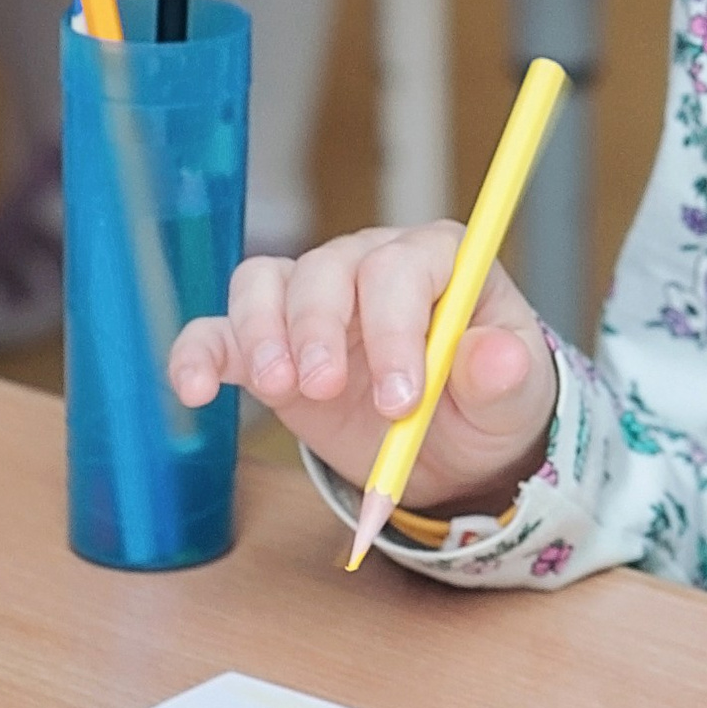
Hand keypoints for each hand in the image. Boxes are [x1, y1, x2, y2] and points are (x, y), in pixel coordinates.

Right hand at [170, 227, 555, 510]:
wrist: (449, 447)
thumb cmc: (484, 405)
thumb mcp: (511, 400)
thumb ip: (503, 376)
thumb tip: (500, 356)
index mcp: (439, 261)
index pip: (403, 268)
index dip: (395, 327)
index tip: (400, 397)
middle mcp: (369, 264)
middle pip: (328, 268)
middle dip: (321, 330)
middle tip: (325, 390)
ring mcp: (313, 299)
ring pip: (266, 285)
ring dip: (262, 335)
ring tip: (279, 390)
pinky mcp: (268, 343)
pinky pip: (219, 331)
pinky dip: (199, 353)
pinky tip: (195, 389)